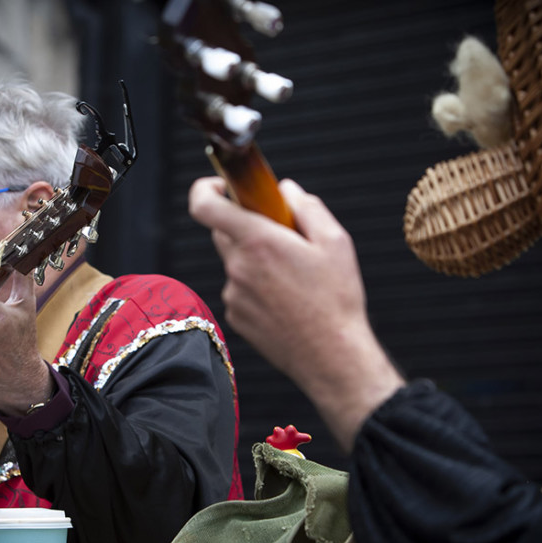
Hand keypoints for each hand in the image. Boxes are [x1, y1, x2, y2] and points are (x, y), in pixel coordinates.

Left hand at [188, 176, 403, 448]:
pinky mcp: (235, 316)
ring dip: (255, 260)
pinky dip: (256, 287)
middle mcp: (238, 266)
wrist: (331, 357)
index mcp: (258, 241)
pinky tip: (286, 301)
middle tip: (279, 233)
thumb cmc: (337, 299)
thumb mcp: (335, 241)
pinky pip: (239, 289)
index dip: (206, 189)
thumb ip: (307, 206)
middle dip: (246, 225)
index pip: (204, 206)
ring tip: (293, 278)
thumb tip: (286, 190)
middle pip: (223, 231)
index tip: (222, 186)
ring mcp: (234, 294)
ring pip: (235, 262)